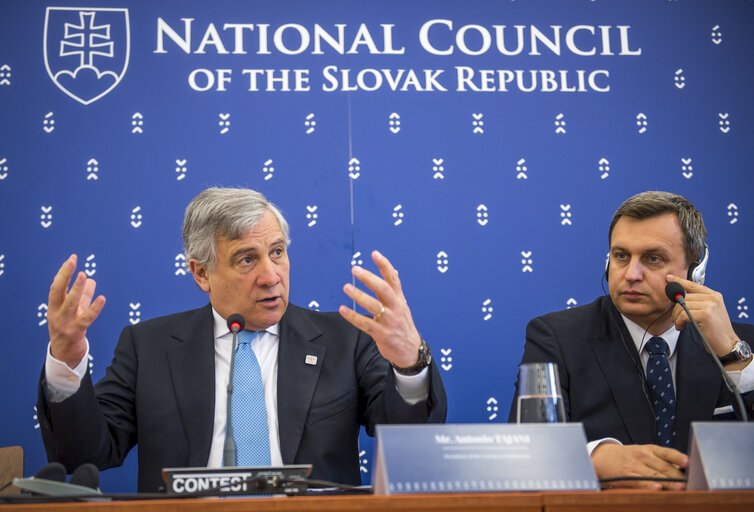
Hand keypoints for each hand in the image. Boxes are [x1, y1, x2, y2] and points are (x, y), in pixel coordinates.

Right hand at [47, 254, 105, 367]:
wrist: (65, 354)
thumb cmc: (69, 328)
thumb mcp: (74, 310)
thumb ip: (83, 296)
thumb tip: (92, 280)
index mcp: (54, 306)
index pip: (56, 286)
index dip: (63, 272)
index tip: (71, 259)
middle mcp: (56, 313)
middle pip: (58, 291)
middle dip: (65, 275)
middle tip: (73, 262)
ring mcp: (65, 323)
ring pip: (70, 303)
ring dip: (77, 289)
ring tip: (84, 276)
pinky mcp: (76, 331)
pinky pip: (86, 318)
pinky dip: (94, 308)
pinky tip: (102, 298)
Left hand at [339, 251, 421, 367]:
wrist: (410, 352)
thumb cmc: (402, 325)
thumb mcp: (402, 305)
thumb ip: (395, 289)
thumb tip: (392, 270)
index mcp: (400, 299)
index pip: (393, 279)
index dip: (384, 265)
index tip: (374, 253)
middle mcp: (396, 308)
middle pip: (383, 289)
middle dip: (369, 278)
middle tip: (355, 269)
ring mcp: (389, 321)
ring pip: (373, 305)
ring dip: (359, 295)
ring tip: (346, 287)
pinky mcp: (382, 334)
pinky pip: (365, 324)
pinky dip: (353, 316)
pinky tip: (343, 309)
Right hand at [591, 443, 686, 489]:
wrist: (603, 456)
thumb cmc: (628, 456)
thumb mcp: (643, 452)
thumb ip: (661, 461)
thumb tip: (682, 473)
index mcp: (650, 449)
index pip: (667, 452)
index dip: (678, 457)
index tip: (688, 462)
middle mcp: (643, 455)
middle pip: (665, 467)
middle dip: (679, 477)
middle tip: (691, 484)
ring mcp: (634, 465)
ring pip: (655, 475)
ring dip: (669, 483)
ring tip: (680, 488)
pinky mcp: (626, 475)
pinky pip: (640, 481)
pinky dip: (649, 485)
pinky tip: (657, 488)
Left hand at [666, 275, 737, 357]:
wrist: (727, 343)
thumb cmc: (716, 330)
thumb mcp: (709, 311)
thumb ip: (698, 302)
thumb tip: (679, 297)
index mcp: (714, 295)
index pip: (693, 285)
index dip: (679, 281)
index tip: (669, 279)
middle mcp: (713, 298)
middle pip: (684, 297)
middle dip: (676, 310)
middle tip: (676, 319)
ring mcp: (710, 305)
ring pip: (682, 306)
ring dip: (676, 317)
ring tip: (679, 324)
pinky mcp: (705, 314)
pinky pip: (683, 314)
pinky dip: (679, 322)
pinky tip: (681, 327)